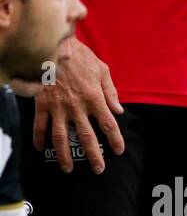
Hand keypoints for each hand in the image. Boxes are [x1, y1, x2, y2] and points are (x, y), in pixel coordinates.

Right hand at [32, 38, 124, 173]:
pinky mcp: (41, 103)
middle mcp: (77, 106)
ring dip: (64, 155)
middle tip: (98, 169)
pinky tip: (40, 149)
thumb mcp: (101, 70)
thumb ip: (110, 92)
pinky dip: (38, 138)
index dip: (115, 140)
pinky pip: (39, 124)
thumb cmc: (79, 57)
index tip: (119, 151)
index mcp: (94, 98)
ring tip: (68, 168)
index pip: (109, 125)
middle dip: (93, 155)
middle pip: (87, 137)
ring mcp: (57, 107)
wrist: (52, 45)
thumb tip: (119, 111)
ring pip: (61, 137)